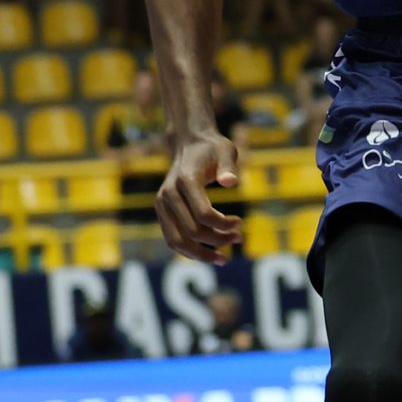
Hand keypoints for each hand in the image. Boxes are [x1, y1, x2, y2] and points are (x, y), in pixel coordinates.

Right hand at [156, 134, 244, 264]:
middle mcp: (168, 194)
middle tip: (238, 238)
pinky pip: (172, 238)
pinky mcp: (162, 211)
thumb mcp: (226, 150)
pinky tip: (209, 253)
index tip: (240, 222)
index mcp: (185, 180)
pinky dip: (190, 250)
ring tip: (223, 258)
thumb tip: (231, 182)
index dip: (224, 225)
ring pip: (176, 242)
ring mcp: (162, 204)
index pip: (203, 214)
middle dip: (217, 240)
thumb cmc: (212, 148)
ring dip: (201, 254)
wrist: (189, 143)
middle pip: (191, 232)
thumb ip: (228, 166)